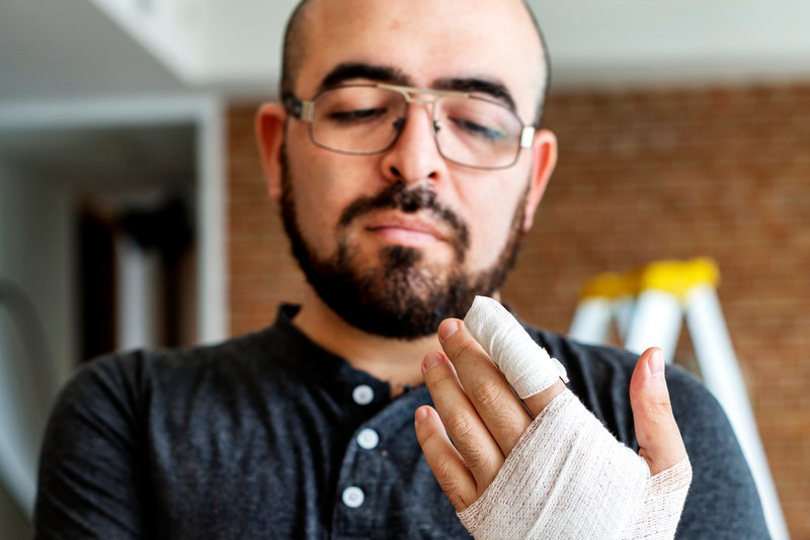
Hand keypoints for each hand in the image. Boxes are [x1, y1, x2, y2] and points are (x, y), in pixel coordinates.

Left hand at [414, 318, 686, 512]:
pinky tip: (422, 414)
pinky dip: (432, 442)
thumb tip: (650, 354)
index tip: (484, 313)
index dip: (504, 341)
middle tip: (448, 326)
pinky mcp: (484, 518)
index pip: (530, 376)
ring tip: (430, 358)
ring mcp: (503, 490)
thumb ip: (656, 413)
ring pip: (463, 427)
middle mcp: (532, 461)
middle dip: (466, 355)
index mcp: (575, 442)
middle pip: (489, 395)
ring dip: (443, 389)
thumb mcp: (666, 472)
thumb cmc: (638, 527)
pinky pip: (448, 474)